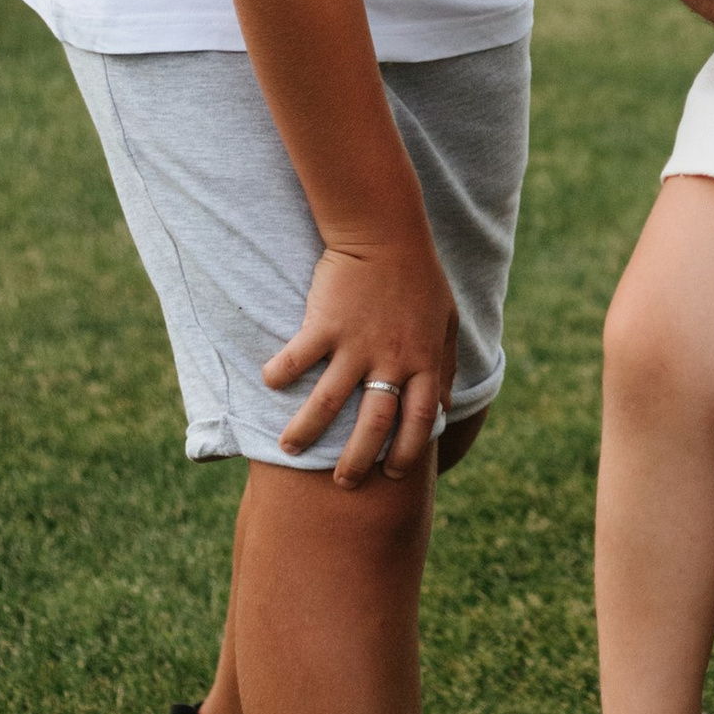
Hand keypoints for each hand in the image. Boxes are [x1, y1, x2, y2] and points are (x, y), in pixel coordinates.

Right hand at [263, 238, 461, 487]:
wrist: (385, 232)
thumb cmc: (418, 277)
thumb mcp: (445, 322)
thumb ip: (443, 366)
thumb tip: (443, 408)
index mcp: (423, 361)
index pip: (419, 421)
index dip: (407, 452)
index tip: (392, 475)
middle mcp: (391, 360)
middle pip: (374, 424)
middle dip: (357, 460)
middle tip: (343, 482)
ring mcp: (357, 344)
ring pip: (328, 403)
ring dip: (307, 432)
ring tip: (288, 451)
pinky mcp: (325, 325)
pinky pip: (298, 359)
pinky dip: (280, 374)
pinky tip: (269, 385)